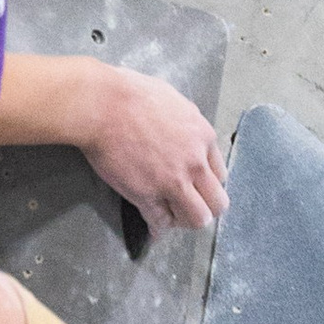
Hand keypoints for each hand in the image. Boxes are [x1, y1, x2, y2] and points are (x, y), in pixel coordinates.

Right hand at [75, 66, 226, 232]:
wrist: (102, 104)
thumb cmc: (130, 93)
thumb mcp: (173, 101)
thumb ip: (185, 123)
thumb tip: (183, 131)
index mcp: (203, 136)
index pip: (221, 174)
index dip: (207, 184)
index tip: (195, 187)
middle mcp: (195, 162)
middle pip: (218, 202)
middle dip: (204, 206)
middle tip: (187, 205)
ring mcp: (173, 181)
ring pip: (197, 218)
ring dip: (185, 220)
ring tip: (171, 216)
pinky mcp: (147, 194)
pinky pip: (161, 222)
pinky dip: (158, 229)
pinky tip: (154, 229)